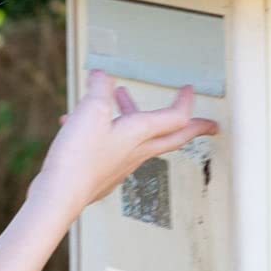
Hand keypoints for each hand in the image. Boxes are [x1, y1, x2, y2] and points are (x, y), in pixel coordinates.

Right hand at [34, 69, 219, 218]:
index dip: (186, 101)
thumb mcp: (90, 110)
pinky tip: (81, 124)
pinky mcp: (101, 174)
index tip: (189, 90)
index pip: (176, 118)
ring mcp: (119, 165)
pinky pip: (111, 147)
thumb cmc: (79, 157)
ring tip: (122, 98)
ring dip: (135, 117)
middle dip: (193, 128)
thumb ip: (100, 88)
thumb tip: (103, 75)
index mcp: (140, 134)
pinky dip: (104, 131)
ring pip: (137, 138)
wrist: (60, 194)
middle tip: (210, 126)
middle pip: (172, 137)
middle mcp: (135, 152)